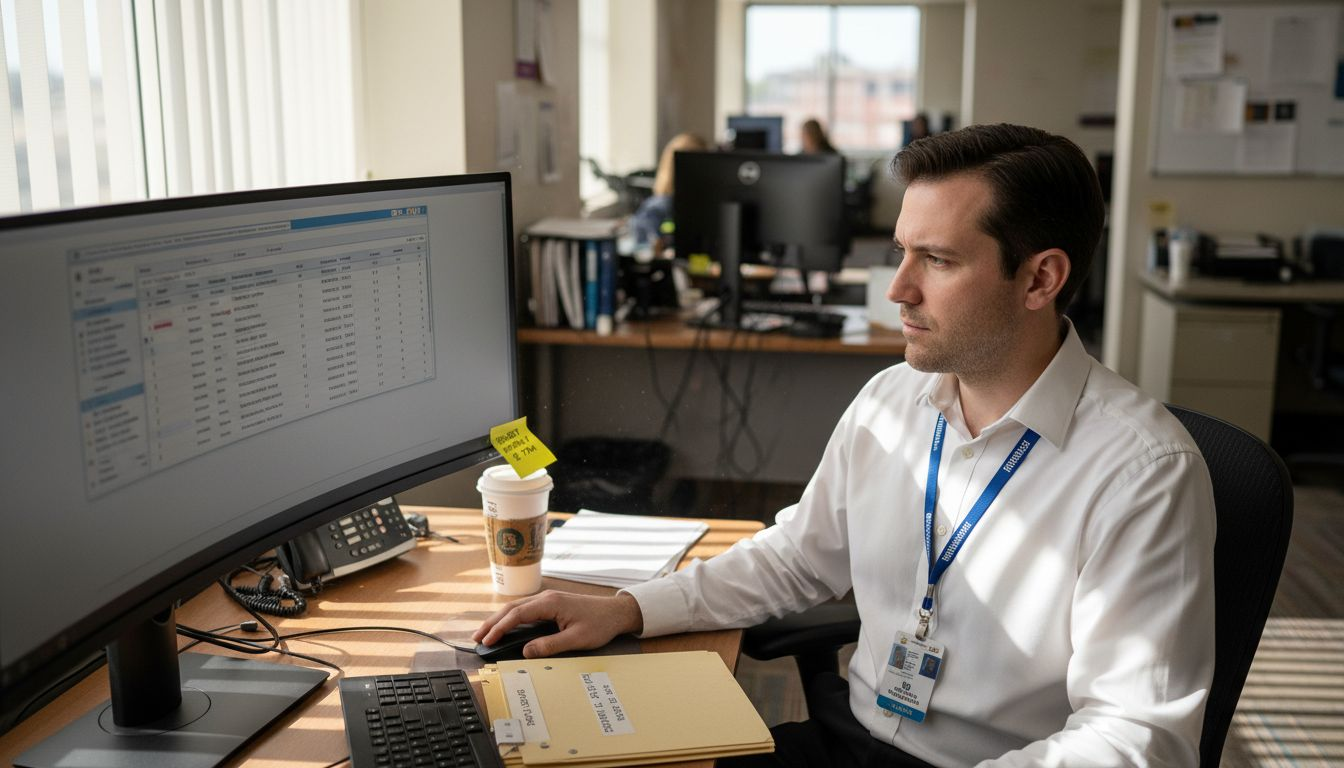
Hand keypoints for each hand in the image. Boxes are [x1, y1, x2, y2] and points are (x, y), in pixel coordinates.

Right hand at [472, 590, 643, 657]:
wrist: (616, 612)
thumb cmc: (600, 624)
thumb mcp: (576, 639)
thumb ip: (550, 645)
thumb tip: (526, 651)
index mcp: (550, 603)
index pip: (517, 614)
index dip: (500, 628)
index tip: (487, 640)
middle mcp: (546, 598)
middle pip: (511, 608)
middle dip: (492, 622)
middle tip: (476, 637)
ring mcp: (547, 600)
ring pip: (516, 608)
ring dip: (499, 619)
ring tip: (485, 633)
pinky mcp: (550, 604)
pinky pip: (525, 610)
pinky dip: (511, 618)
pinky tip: (505, 626)